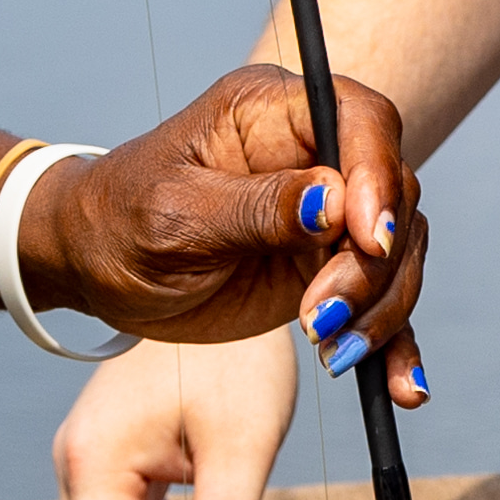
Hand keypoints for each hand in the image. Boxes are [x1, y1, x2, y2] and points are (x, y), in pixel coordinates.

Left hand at [26, 62, 426, 373]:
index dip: (379, 174)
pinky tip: (403, 386)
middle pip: (392, 192)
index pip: (360, 119)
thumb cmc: (120, 221)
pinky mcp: (327, 269)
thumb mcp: (176, 215)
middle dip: (372, 263)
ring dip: (382, 308)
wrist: (97, 266)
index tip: (366, 240)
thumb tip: (335, 201)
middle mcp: (311, 154)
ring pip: (397, 250)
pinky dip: (394, 343)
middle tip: (319, 316)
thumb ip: (256, 208)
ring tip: (333, 352)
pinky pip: (380, 300)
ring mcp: (326, 214)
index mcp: (271, 112)